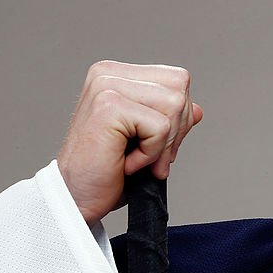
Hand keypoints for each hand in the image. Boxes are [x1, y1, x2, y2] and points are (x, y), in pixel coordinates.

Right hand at [57, 60, 202, 225]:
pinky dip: (151, 154)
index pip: (176, 80)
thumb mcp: (146, 142)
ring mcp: (106, 86)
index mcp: (117, 75)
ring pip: (173, 105)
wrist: (76, 199)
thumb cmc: (105, 173)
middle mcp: (108, 74)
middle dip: (176, 130)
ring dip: (163, 145)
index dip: (179, 118)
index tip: (157, 146)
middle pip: (179, 88)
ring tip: (136, 161)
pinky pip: (160, 127)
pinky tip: (127, 163)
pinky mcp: (109, 106)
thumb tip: (197, 110)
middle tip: (150, 159)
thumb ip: (169, 120)